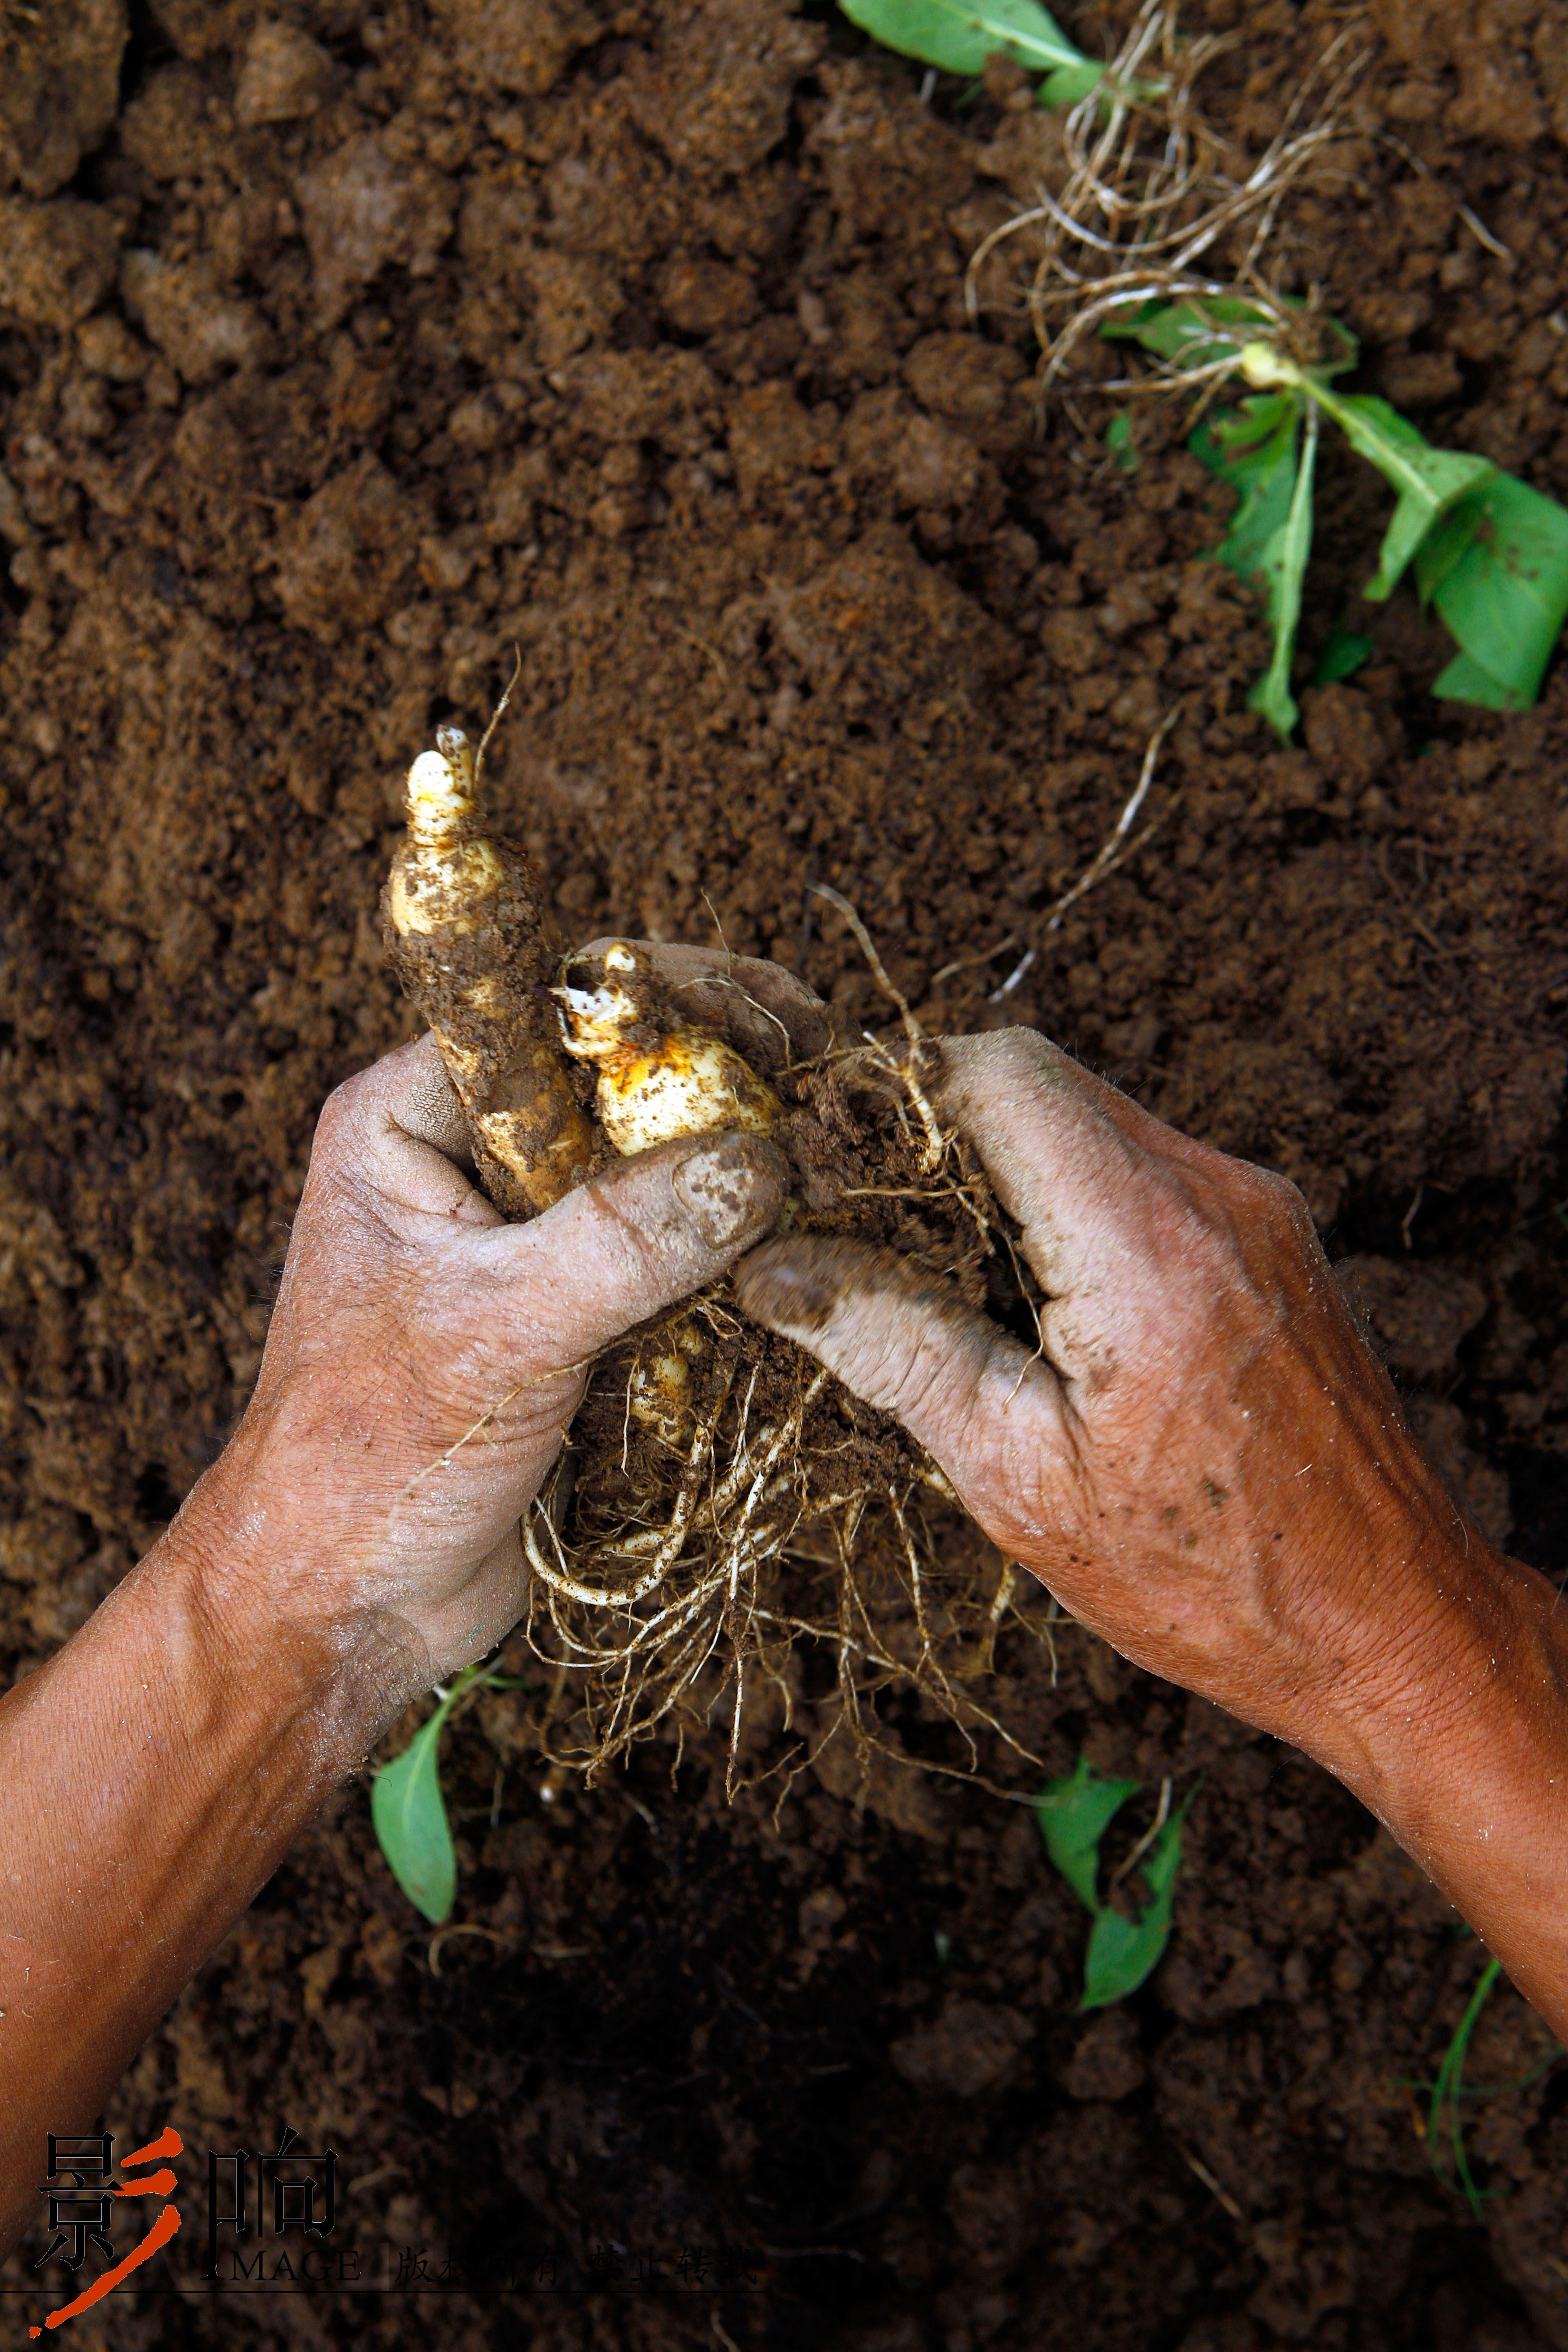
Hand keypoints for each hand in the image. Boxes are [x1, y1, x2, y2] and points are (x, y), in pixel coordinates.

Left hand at [180, 1018, 789, 1739]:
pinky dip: (736, 1265)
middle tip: (833, 1109)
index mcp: (409, 1119)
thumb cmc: (367, 1462)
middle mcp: (470, 1159)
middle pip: (622, 1088)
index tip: (781, 1025)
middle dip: (727, 1100)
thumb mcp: (494, 1333)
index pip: (551, 1010)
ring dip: (744, 1187)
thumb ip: (621, 1241)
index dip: (670, 1006)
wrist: (345, 1608)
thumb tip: (756, 1162)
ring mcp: (529, 1238)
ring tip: (842, 1182)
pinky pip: (675, 1261)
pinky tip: (810, 1258)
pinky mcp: (577, 1314)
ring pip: (660, 1176)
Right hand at [736, 1027, 1567, 2030]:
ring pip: (1089, 1119)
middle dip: (933, 1130)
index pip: (999, 1071)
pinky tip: (1028, 1298)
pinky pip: (1141, 1166)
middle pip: (1041, 1079)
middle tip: (856, 1220)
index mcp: (1145, 1244)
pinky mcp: (1271, 1231)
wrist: (1386, 1620)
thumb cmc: (1207, 1575)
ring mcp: (1256, 1204)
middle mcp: (1215, 1192)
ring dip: (999, 1168)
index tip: (823, 1151)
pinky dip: (1065, 1198)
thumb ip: (897, 1346)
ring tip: (936, 1273)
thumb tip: (777, 1267)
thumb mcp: (1018, 1476)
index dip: (893, 1088)